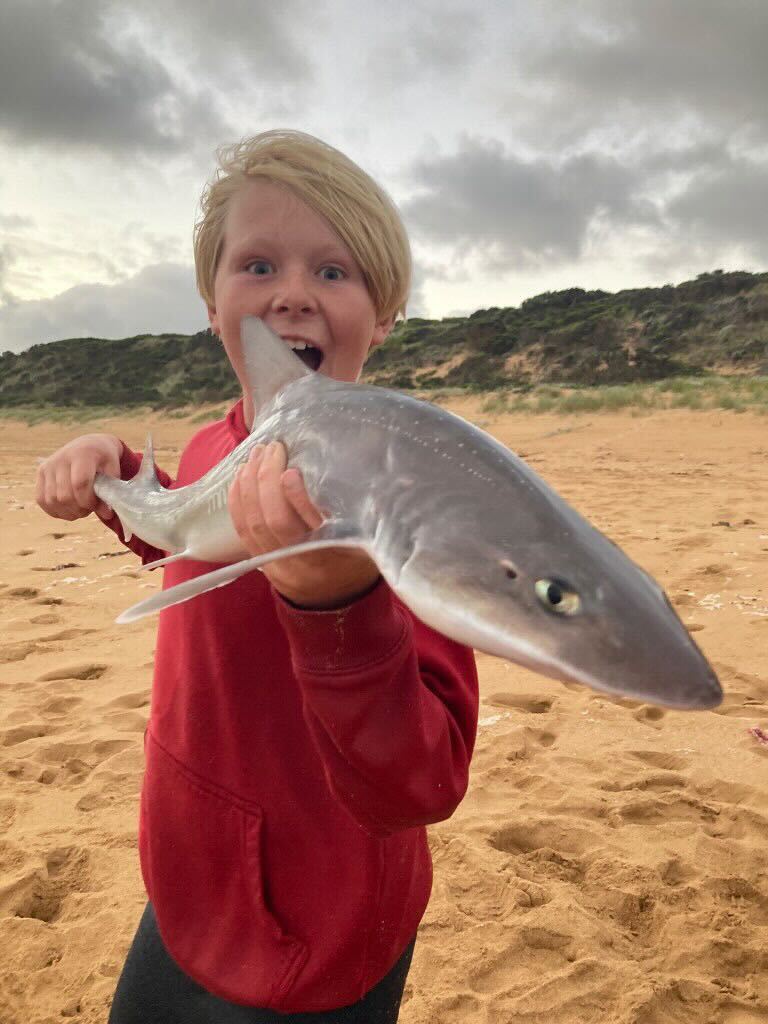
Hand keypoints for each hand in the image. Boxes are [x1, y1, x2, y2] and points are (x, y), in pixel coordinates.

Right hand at [35, 433, 122, 521]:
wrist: (89, 445)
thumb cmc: (104, 459)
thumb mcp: (113, 470)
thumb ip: (110, 492)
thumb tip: (106, 514)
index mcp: (82, 454)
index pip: (79, 484)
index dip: (89, 501)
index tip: (99, 506)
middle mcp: (60, 459)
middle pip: (65, 496)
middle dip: (80, 509)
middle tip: (90, 507)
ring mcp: (47, 466)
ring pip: (52, 501)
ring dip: (69, 511)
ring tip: (81, 507)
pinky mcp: (40, 474)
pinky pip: (42, 500)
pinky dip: (56, 510)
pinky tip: (69, 508)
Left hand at [227, 441, 379, 609]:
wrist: (336, 599)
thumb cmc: (356, 556)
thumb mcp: (368, 537)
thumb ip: (364, 510)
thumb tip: (358, 464)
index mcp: (336, 555)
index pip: (312, 526)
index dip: (296, 496)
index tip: (291, 470)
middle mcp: (305, 563)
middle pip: (275, 521)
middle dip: (267, 479)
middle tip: (274, 449)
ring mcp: (280, 566)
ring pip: (255, 524)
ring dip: (250, 484)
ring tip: (257, 454)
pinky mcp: (262, 564)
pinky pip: (242, 531)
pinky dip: (237, 500)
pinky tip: (241, 476)